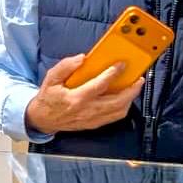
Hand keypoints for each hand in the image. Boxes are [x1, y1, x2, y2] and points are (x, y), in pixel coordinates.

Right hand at [25, 53, 144, 134]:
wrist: (43, 120)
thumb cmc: (48, 99)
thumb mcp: (51, 79)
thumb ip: (65, 66)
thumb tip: (82, 58)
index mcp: (77, 98)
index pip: (100, 85)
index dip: (112, 74)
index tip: (121, 64)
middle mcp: (87, 110)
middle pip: (117, 102)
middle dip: (131, 90)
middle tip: (139, 78)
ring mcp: (93, 119)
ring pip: (119, 111)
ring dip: (130, 99)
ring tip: (134, 86)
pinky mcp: (95, 124)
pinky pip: (115, 116)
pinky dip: (124, 107)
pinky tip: (125, 97)